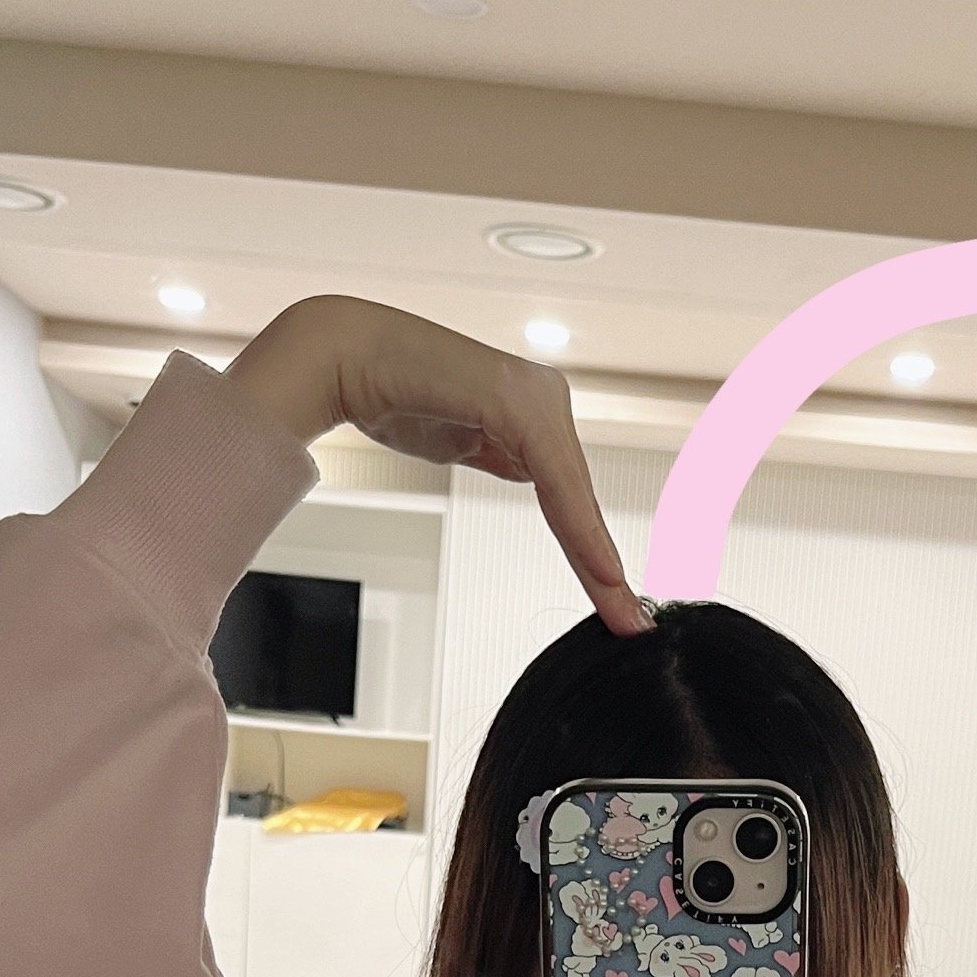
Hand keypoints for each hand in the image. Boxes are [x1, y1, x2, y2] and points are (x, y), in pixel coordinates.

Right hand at [225, 295, 646, 636]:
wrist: (347, 357)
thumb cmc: (396, 392)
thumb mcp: (463, 439)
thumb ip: (500, 453)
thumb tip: (525, 473)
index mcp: (533, 405)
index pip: (571, 491)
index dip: (591, 548)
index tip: (615, 600)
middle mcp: (543, 397)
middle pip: (579, 497)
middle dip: (602, 566)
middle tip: (629, 619)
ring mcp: (534, 397)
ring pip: (574, 494)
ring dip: (594, 557)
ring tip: (617, 604)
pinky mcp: (518, 403)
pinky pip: (557, 478)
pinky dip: (578, 526)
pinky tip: (598, 565)